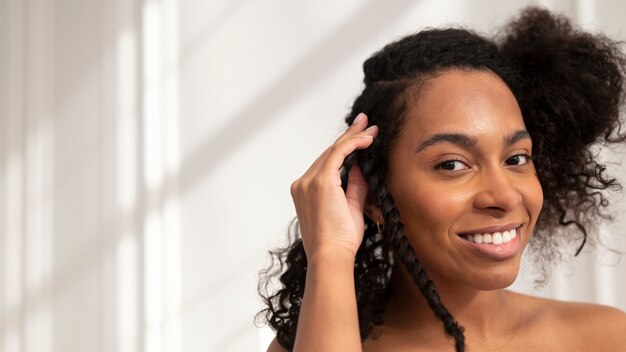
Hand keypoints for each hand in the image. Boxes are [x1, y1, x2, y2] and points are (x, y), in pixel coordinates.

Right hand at [290, 113, 377, 259]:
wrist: (330, 256)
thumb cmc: (339, 241)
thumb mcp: (350, 207)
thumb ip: (354, 185)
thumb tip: (361, 166)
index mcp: (305, 191)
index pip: (326, 163)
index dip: (344, 148)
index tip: (359, 137)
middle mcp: (303, 183)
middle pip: (328, 153)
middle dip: (349, 136)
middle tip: (365, 122)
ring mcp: (309, 182)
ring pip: (333, 151)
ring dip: (353, 137)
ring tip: (370, 128)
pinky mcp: (320, 182)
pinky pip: (337, 155)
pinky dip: (353, 144)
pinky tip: (367, 140)